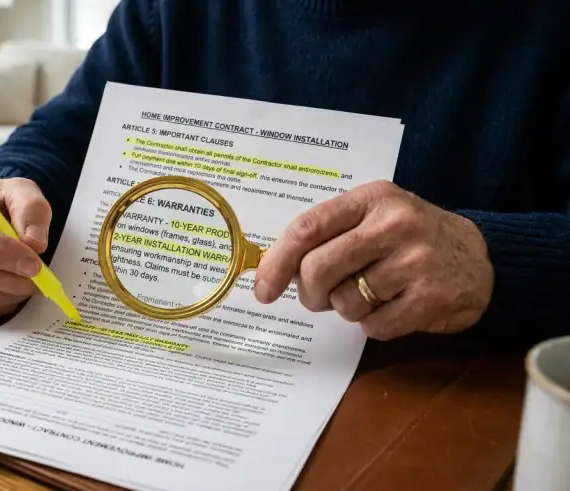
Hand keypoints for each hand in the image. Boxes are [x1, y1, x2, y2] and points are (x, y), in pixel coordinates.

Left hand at [253, 181, 494, 339]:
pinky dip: (374, 325)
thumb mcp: (373, 218)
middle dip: (309, 294)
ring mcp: (415, 261)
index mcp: (371, 199)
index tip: (263, 290)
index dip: (277, 263)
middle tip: (319, 298)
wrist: (481, 258)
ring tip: (371, 294)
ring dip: (347, 309)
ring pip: (344, 302)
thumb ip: (328, 235)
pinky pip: (374, 326)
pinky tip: (393, 307)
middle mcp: (393, 225)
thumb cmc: (410, 239)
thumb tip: (275, 271)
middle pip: (318, 269)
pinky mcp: (431, 297)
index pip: (307, 229)